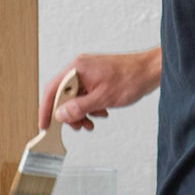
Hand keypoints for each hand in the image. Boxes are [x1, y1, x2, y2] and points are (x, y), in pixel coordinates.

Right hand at [38, 48, 160, 131]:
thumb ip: (79, 107)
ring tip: (90, 122)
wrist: (150, 71)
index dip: (46, 109)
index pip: (52, 90)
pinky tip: (101, 112)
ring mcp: (87, 73)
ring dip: (81, 112)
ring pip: (74, 97)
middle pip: (63, 95)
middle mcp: (79, 69)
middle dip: (69, 114)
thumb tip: (60, 115)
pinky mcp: (96, 79)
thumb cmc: (131, 78)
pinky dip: (90, 107)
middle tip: (78, 126)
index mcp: (77, 69)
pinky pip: (85, 95)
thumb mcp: (103, 98)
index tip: (45, 125)